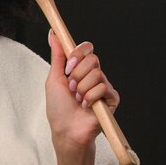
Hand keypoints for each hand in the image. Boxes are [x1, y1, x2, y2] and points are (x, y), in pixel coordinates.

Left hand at [45, 30, 119, 160]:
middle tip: (71, 87)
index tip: (68, 66)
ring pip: (97, 74)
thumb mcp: (54, 78)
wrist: (66, 129)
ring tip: (77, 99)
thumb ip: (57, 56)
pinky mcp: (112, 98)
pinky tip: (86, 106)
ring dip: (82, 88)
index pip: (87, 48)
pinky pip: (103, 87)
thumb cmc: (58, 107)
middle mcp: (93, 75)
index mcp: (80, 68)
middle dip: (77, 74)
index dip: (78, 53)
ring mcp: (103, 86)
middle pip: (93, 58)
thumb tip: (53, 34)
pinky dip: (90, 97)